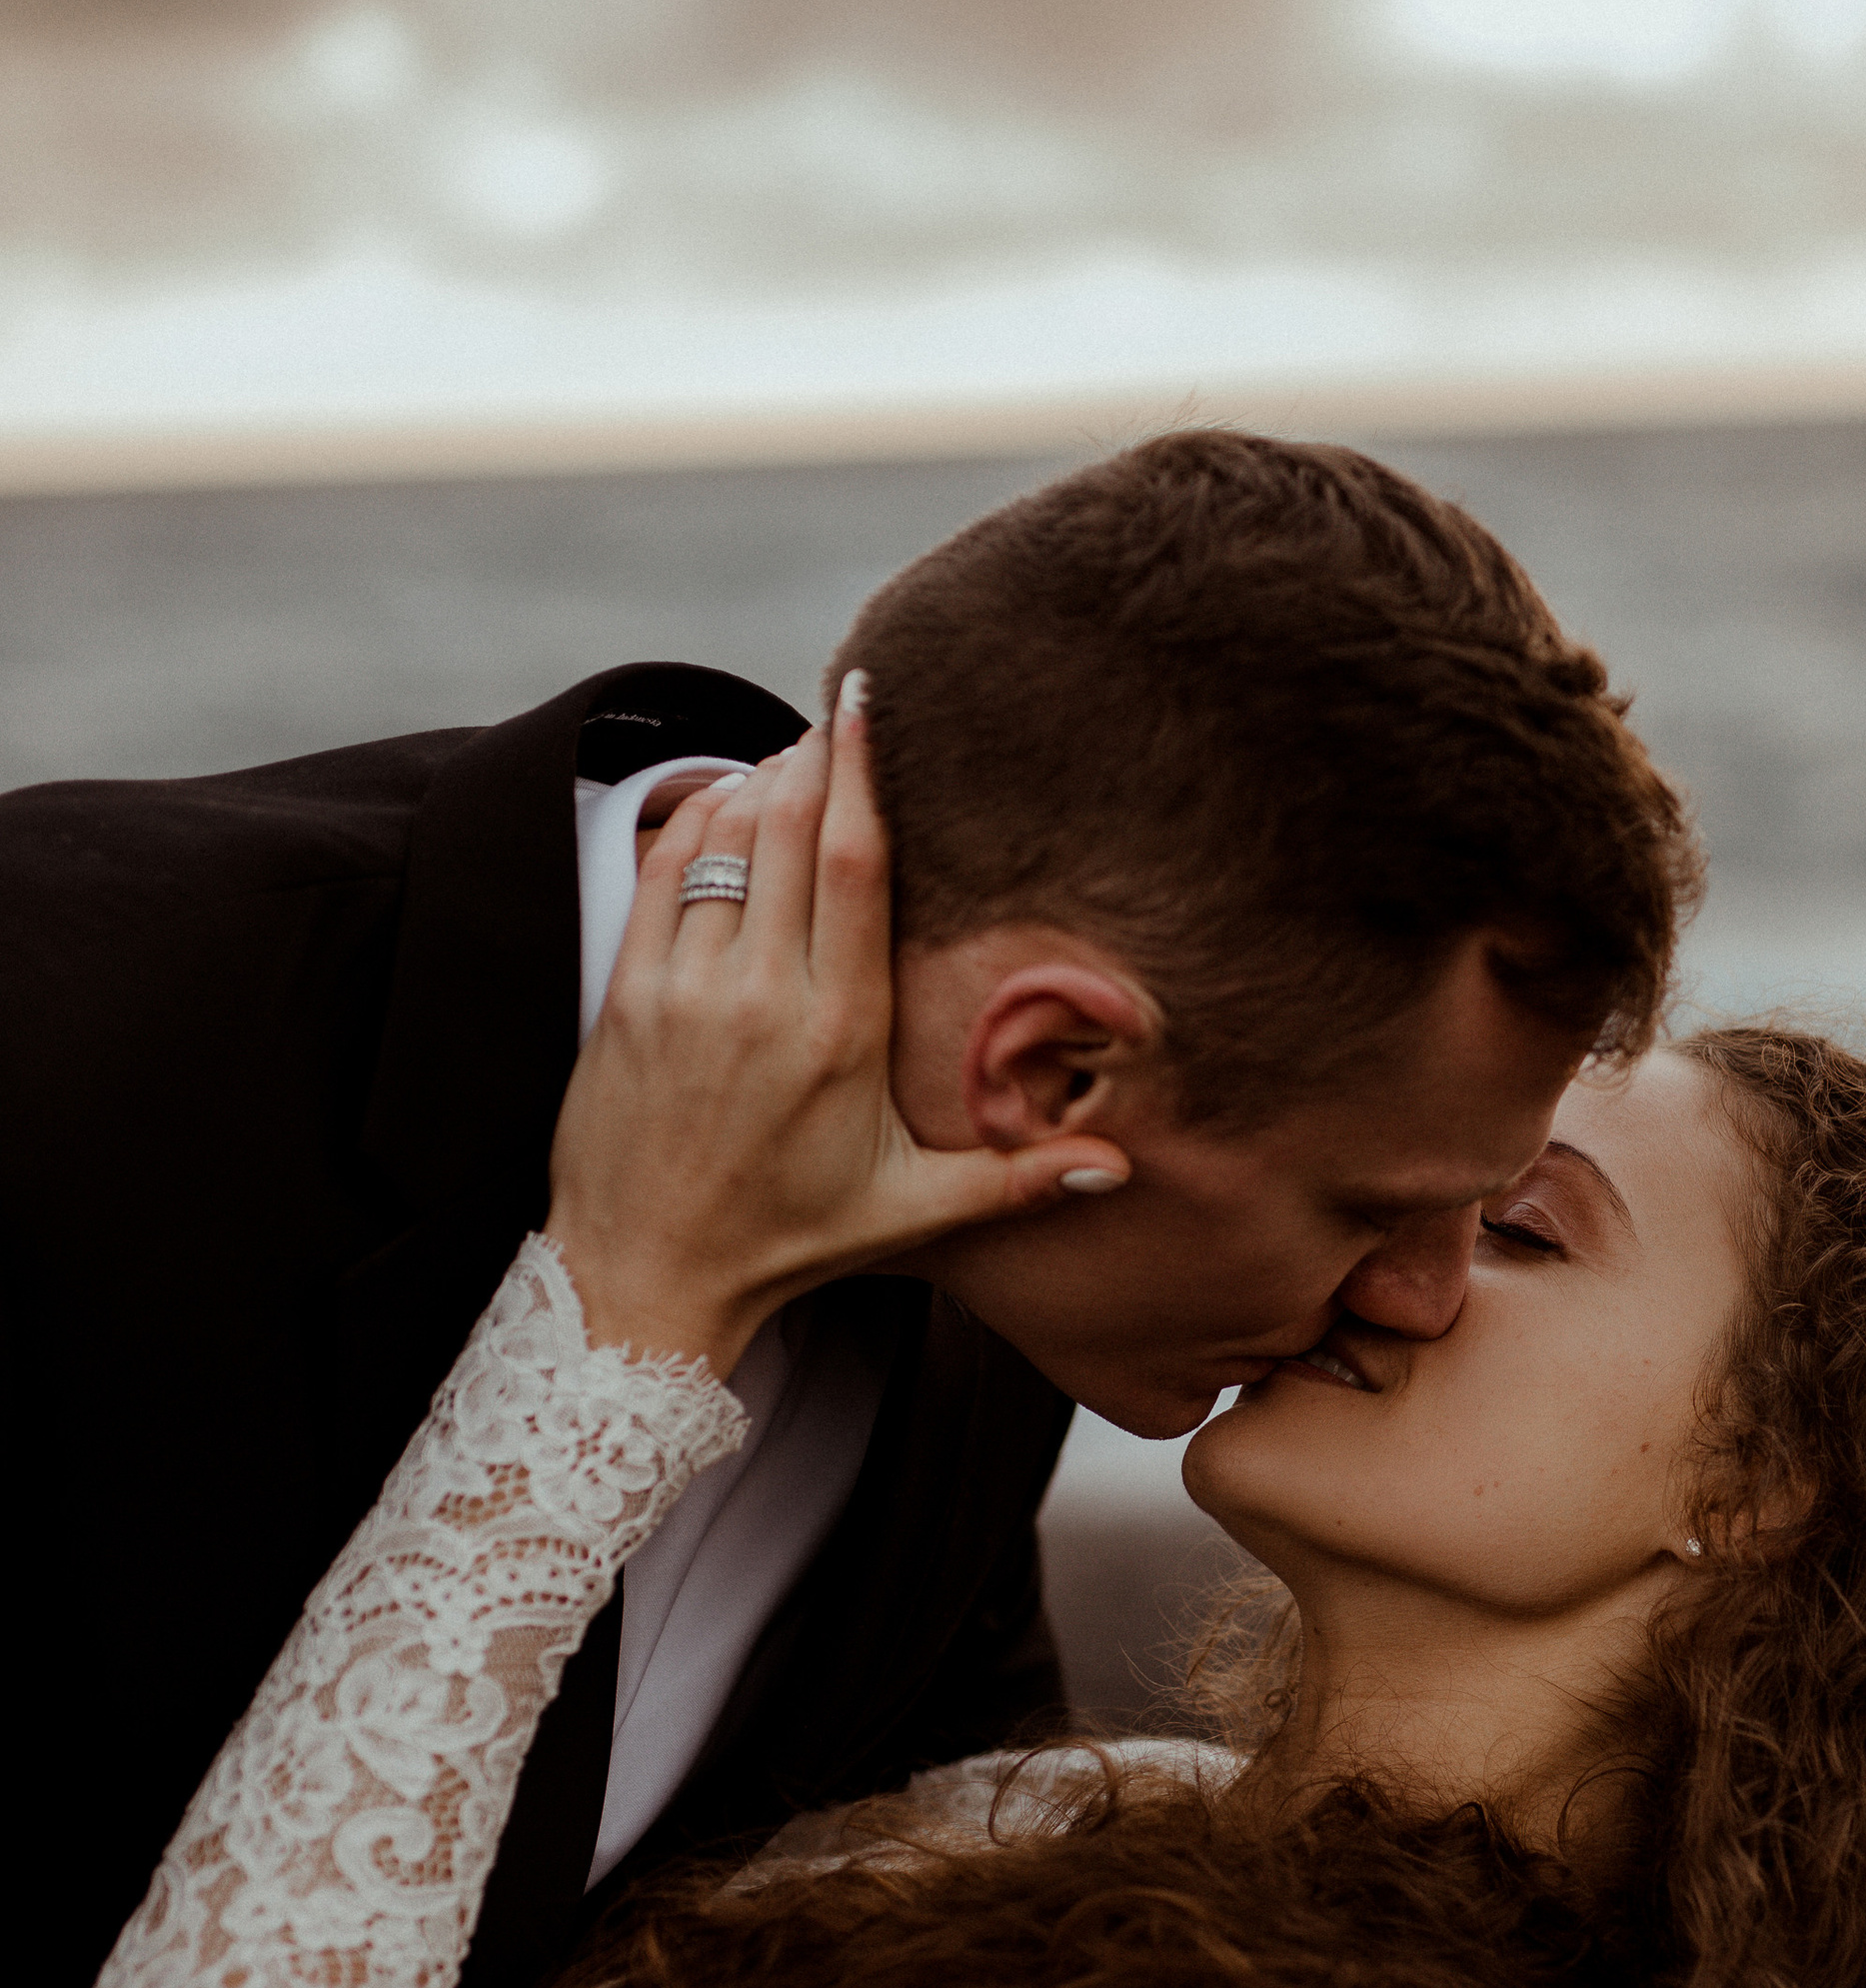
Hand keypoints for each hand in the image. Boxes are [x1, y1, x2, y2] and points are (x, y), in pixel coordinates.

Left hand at [546, 684, 1129, 1373]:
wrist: (646, 1279)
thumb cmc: (786, 1241)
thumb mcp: (911, 1210)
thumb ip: (1019, 1180)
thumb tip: (1120, 1168)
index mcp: (842, 1034)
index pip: (856, 868)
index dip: (864, 775)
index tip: (870, 708)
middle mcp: (762, 1000)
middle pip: (791, 830)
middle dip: (814, 757)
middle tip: (837, 714)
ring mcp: (684, 992)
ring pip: (724, 841)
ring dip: (757, 783)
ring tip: (791, 759)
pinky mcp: (625, 998)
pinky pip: (660, 875)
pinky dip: (694, 825)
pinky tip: (725, 805)